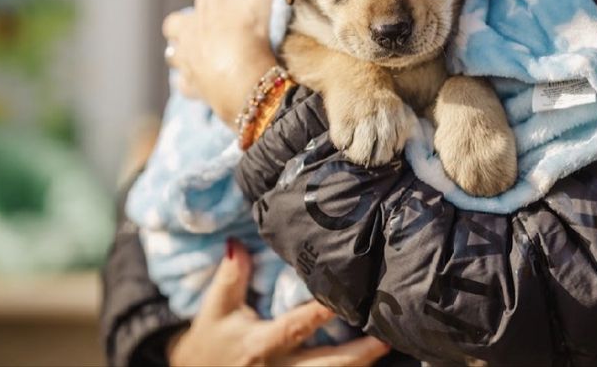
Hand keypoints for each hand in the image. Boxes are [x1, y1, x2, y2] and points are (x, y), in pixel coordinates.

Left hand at [163, 0, 278, 125]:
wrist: (244, 77)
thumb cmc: (252, 32)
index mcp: (210, 0)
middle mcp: (189, 26)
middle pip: (177, 21)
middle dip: (187, 21)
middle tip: (207, 24)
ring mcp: (187, 57)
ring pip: (173, 52)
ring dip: (183, 51)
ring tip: (198, 52)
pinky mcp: (190, 83)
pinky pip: (184, 82)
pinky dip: (190, 81)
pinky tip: (200, 80)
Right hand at [168, 239, 389, 366]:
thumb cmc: (208, 346)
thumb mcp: (216, 311)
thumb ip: (231, 277)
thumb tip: (238, 241)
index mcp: (263, 345)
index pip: (298, 326)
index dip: (324, 312)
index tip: (349, 296)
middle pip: (328, 365)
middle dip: (360, 353)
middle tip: (388, 337)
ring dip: (360, 363)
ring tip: (387, 345)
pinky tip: (367, 361)